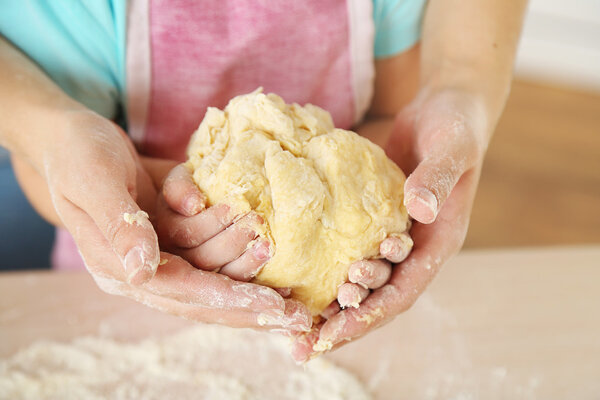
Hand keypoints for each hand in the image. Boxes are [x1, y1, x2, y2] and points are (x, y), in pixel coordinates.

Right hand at [40, 111, 308, 331]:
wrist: (73, 135)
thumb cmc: (77, 152)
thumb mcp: (94, 180)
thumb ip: (119, 226)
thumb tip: (142, 273)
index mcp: (115, 266)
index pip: (178, 291)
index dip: (224, 297)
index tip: (268, 306)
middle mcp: (141, 269)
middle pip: (201, 298)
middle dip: (248, 307)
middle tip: (295, 315)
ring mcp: (158, 253)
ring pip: (211, 275)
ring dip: (246, 270)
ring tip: (282, 267)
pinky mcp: (172, 235)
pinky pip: (210, 254)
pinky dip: (238, 254)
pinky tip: (269, 257)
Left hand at [290, 88, 486, 360]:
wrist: (446, 107)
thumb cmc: (456, 126)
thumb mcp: (452, 147)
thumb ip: (436, 177)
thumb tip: (419, 210)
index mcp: (440, 242)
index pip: (404, 290)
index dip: (371, 314)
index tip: (336, 331)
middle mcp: (417, 247)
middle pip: (379, 296)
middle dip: (343, 321)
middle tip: (303, 340)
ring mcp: (395, 235)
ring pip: (363, 280)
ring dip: (333, 303)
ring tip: (296, 322)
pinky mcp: (374, 220)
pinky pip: (350, 250)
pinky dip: (329, 268)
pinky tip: (300, 279)